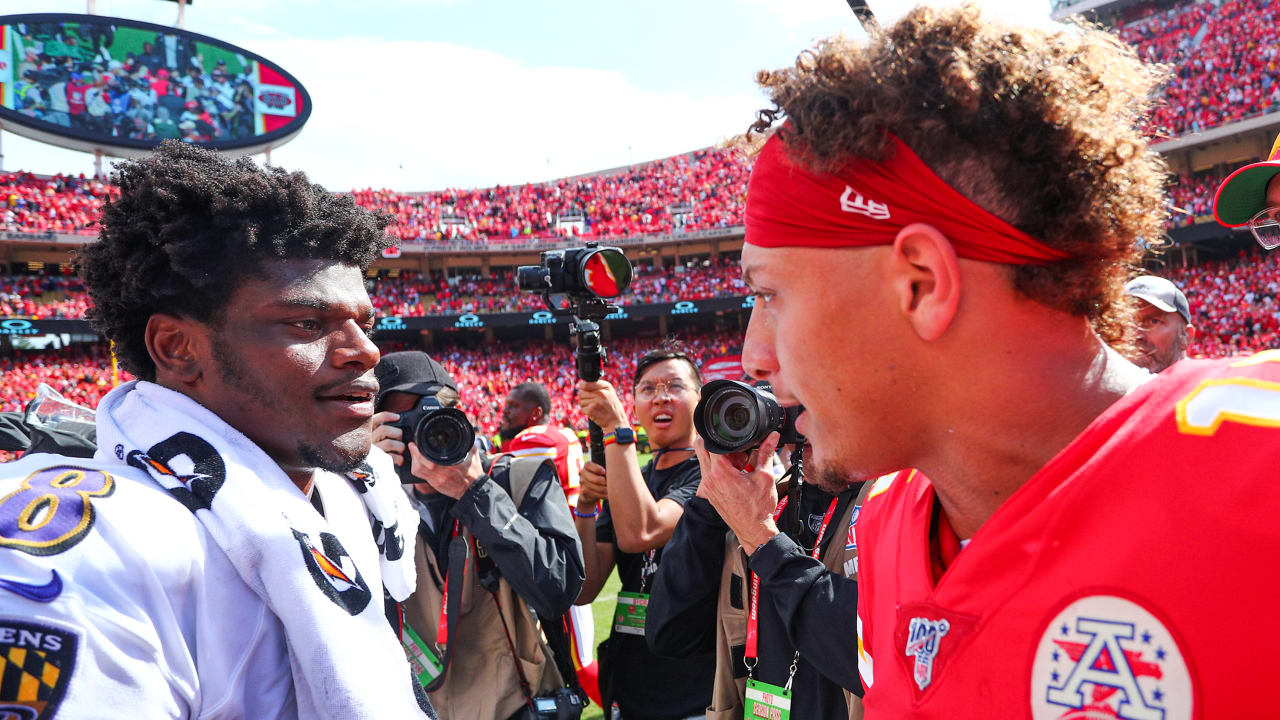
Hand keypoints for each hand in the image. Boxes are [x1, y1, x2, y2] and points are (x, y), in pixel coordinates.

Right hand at [371, 411, 404, 465]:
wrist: (372, 474)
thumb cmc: (378, 454)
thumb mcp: (376, 441)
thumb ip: (382, 432)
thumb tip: (398, 422)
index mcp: (367, 434)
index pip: (375, 419)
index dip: (387, 416)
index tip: (397, 417)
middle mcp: (367, 441)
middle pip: (384, 430)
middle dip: (397, 433)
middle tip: (401, 439)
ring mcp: (372, 452)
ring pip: (389, 443)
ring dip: (400, 447)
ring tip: (401, 450)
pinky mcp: (378, 462)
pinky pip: (391, 457)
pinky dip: (400, 458)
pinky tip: (400, 460)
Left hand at [407, 442, 484, 499]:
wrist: (474, 489)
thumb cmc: (474, 472)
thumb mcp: (473, 453)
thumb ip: (466, 441)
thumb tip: (463, 429)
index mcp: (451, 465)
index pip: (430, 458)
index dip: (419, 451)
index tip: (416, 442)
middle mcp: (442, 473)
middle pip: (420, 465)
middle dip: (414, 454)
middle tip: (412, 445)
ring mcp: (437, 480)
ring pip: (419, 471)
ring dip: (414, 461)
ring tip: (414, 452)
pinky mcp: (435, 484)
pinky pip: (420, 477)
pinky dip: (417, 468)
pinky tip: (417, 462)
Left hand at [577, 379, 627, 430]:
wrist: (617, 422)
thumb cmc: (612, 408)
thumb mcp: (610, 393)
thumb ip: (598, 387)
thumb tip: (582, 384)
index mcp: (606, 386)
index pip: (586, 383)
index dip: (584, 388)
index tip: (586, 392)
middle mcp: (601, 393)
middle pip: (581, 393)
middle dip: (584, 398)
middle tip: (592, 403)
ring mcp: (596, 401)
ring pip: (581, 401)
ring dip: (585, 406)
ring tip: (595, 408)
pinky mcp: (591, 410)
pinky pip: (582, 409)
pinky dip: (586, 412)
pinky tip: (594, 413)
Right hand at [578, 461, 607, 505]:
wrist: (592, 493)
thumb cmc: (602, 479)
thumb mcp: (604, 473)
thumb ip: (606, 471)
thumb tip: (612, 474)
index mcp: (587, 466)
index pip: (588, 465)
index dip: (596, 469)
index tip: (604, 472)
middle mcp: (582, 473)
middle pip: (590, 477)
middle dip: (600, 481)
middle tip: (607, 483)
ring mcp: (581, 483)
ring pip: (591, 486)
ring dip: (602, 489)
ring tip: (609, 490)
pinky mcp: (583, 492)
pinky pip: (591, 494)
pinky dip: (600, 495)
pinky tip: (606, 495)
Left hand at [694, 433, 780, 554]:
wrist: (753, 530)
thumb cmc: (758, 508)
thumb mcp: (765, 477)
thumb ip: (766, 453)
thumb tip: (772, 437)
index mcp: (720, 472)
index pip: (708, 442)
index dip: (721, 436)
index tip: (733, 437)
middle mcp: (709, 479)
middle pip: (700, 448)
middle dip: (716, 443)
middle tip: (735, 449)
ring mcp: (707, 487)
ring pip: (704, 460)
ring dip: (717, 456)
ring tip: (737, 463)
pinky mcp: (708, 492)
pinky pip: (708, 473)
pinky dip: (718, 469)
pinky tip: (734, 474)